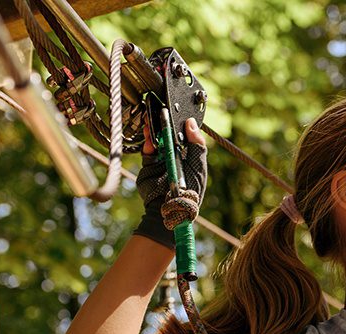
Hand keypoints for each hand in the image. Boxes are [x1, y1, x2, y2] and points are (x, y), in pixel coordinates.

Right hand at [132, 118, 207, 247]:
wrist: (171, 210)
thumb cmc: (190, 192)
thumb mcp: (198, 168)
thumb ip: (197, 146)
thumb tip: (191, 124)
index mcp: (188, 155)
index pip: (183, 135)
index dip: (179, 124)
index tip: (176, 112)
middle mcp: (174, 155)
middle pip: (168, 135)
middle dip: (164, 124)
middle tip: (162, 112)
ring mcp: (160, 159)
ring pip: (156, 140)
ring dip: (154, 130)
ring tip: (153, 120)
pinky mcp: (149, 165)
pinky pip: (147, 151)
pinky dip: (148, 142)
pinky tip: (150, 136)